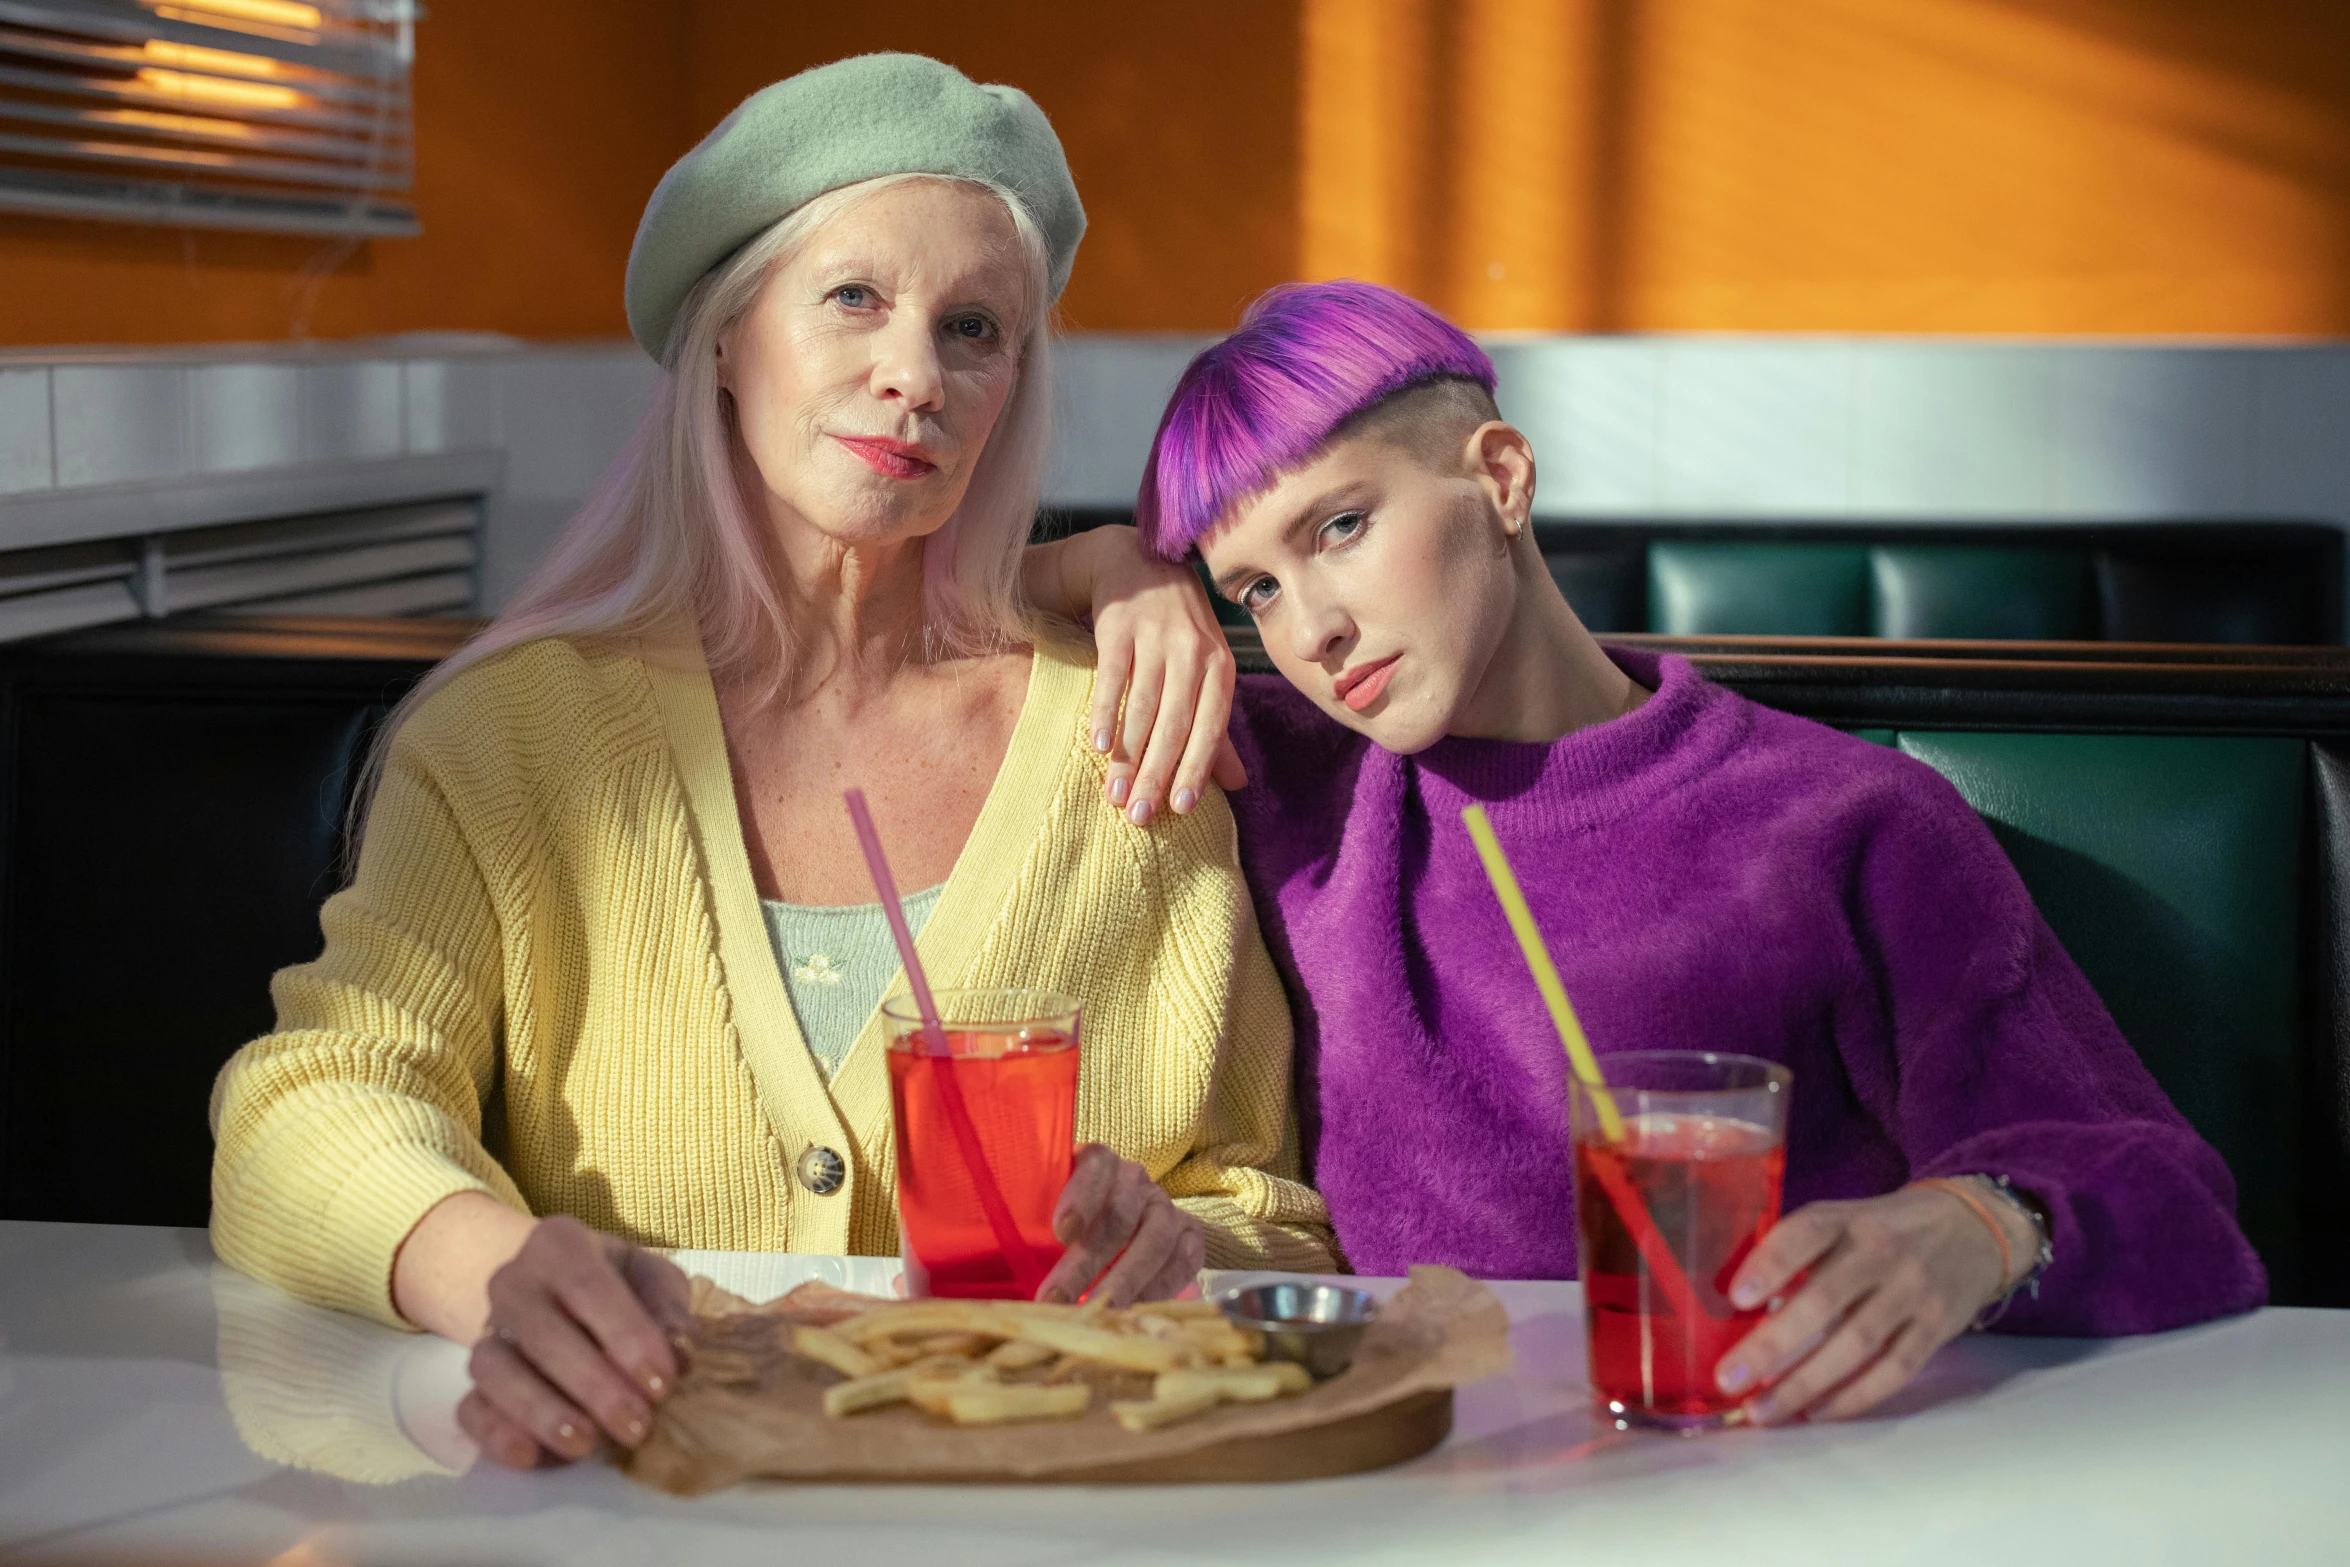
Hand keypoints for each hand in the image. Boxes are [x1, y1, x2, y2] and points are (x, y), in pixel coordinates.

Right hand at [457, 1215, 692, 1468]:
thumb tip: (681, 1354)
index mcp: (559, 1246)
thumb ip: (668, 1309)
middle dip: (594, 1386)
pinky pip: (469, 1409)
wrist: (555, 1293)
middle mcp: (512, 1283)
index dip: (626, 1337)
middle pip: (543, 1335)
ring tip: (587, 1445)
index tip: (663, 1383)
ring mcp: (486, 1333)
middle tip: (637, 1426)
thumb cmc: (617, 1285)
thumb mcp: (651, 1280)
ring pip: (496, 1371)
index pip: (588, 1287)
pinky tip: (530, 1457)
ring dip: (542, 1413)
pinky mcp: (470, 1383)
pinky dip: (495, 1434)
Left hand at [1035, 1143, 1207, 1306]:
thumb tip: (985, 1260)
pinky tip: (1131, 1313)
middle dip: (1085, 1263)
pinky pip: (1182, 1263)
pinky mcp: (1191, 1237)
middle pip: (1118, 1217)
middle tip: (1055, 1300)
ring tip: (1095, 1314)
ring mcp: (1167, 1208)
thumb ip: (1026, 1222)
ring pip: (1153, 1242)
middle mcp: (1137, 1180)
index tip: (1061, 1232)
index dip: (1081, 1197)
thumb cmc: (1073, 1219)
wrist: (1135, 1217)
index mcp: (1099, 1163)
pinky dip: (1157, 1291)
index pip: (1096, 1166)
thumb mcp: (1047, 1207)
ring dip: (1122, 1283)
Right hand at [1055, 525, 1246, 825]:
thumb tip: (1237, 785)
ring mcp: (1156, 637)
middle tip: (1139, 816)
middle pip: (1175, 723)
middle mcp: (1193, 652)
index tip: (1179, 810)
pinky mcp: (1119, 627)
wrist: (1139, 566)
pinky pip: (1113, 676)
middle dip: (1157, 773)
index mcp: (1219, 668)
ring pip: (1144, 706)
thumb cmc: (1178, 632)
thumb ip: (1216, 730)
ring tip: (1115, 794)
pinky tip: (1098, 745)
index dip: (1195, 769)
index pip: (1210, 727)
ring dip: (1129, 754)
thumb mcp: (1205, 673)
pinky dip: (1106, 712)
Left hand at [1715, 1180, 2033, 1423]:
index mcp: (1847, 1220)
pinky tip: (1816, 1411)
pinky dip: (1855, 1395)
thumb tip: (1738, 1307)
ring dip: (1805, 1382)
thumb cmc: (1883, 1230)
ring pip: (1857, 1343)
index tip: (1736, 1298)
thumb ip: (1798, 1252)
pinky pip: (1894, 1369)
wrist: (1972, 1229)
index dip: (1771, 1264)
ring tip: (1763, 1410)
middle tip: (1729, 1377)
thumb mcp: (1842, 1219)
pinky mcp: (1937, 1328)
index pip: (1805, 1234)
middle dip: (1773, 1344)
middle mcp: (1881, 1254)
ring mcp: (1913, 1292)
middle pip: (1825, 1301)